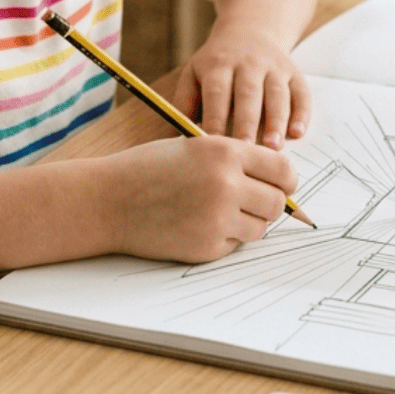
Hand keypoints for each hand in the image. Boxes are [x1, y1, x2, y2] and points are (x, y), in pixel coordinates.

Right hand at [103, 136, 299, 263]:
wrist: (108, 200)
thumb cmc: (149, 169)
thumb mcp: (195, 147)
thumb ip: (236, 160)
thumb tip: (282, 183)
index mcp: (225, 152)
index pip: (284, 170)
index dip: (285, 179)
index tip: (280, 185)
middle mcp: (226, 184)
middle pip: (278, 203)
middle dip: (269, 203)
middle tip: (249, 201)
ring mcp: (217, 219)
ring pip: (260, 227)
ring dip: (247, 222)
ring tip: (216, 211)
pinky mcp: (206, 247)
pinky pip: (234, 245)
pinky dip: (223, 238)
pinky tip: (196, 224)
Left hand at [174, 23, 311, 147]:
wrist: (251, 28)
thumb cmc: (217, 63)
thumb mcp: (194, 73)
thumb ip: (184, 104)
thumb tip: (171, 139)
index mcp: (219, 64)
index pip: (217, 92)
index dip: (215, 118)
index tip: (213, 144)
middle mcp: (248, 63)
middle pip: (248, 94)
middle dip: (246, 122)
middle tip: (244, 149)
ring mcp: (274, 67)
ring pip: (277, 94)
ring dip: (276, 121)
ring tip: (274, 148)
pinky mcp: (294, 72)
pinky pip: (301, 93)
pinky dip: (302, 113)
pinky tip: (297, 132)